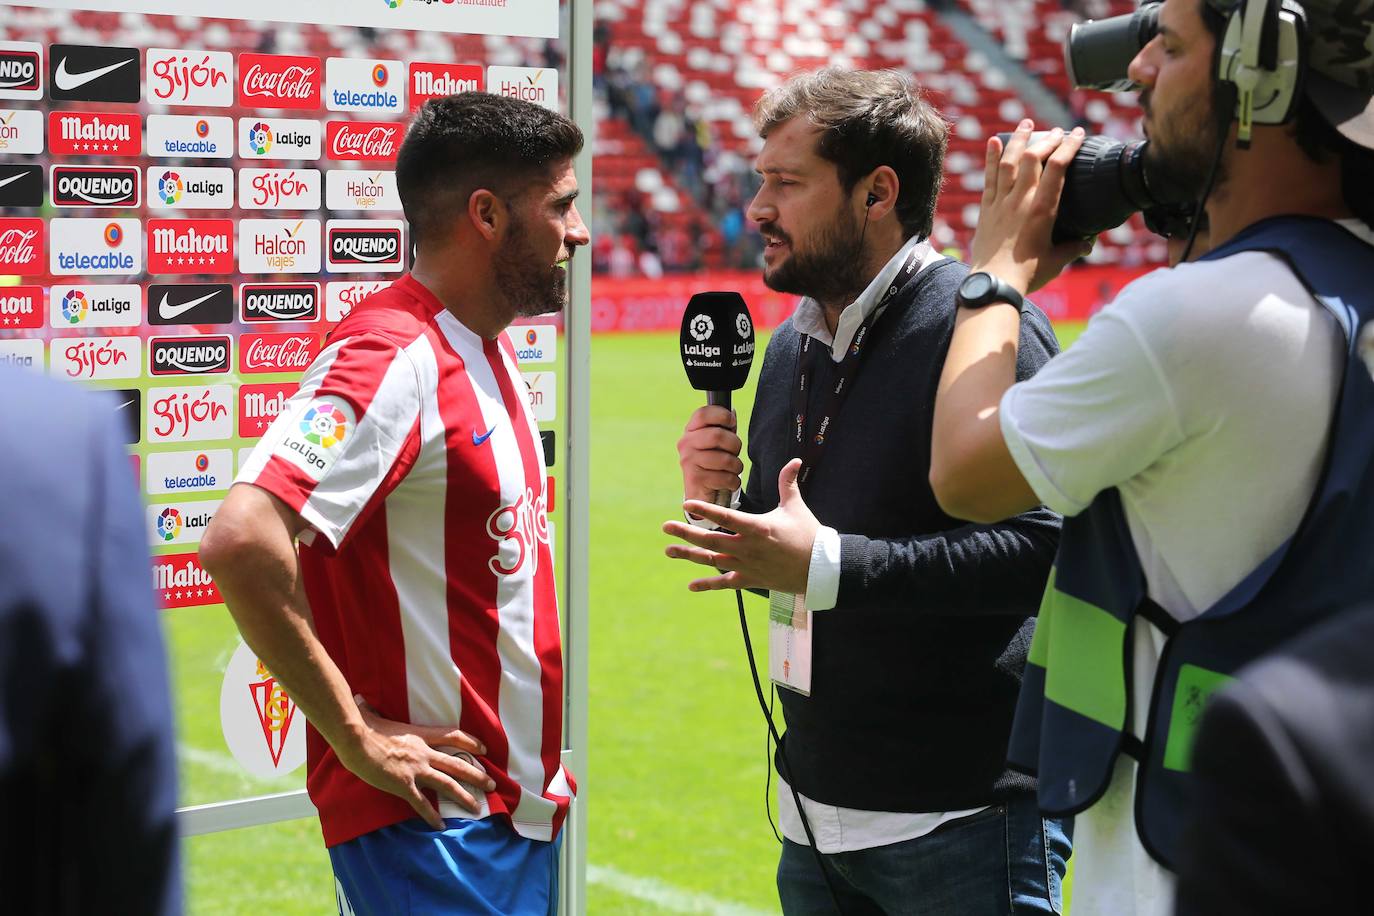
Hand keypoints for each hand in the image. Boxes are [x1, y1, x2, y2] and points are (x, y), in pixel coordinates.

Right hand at [334, 696, 494, 829]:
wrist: (356, 740)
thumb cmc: (361, 726)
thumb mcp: (370, 714)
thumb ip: (370, 708)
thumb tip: (359, 698)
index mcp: (419, 734)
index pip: (452, 736)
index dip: (470, 741)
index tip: (484, 749)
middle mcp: (423, 752)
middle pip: (457, 763)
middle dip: (477, 775)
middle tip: (492, 785)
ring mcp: (415, 769)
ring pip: (447, 784)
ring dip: (464, 797)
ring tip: (477, 808)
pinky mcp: (404, 785)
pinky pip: (422, 803)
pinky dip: (432, 816)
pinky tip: (440, 826)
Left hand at [662, 458, 818, 593]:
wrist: (820, 569)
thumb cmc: (808, 535)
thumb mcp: (796, 506)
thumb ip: (788, 483)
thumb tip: (794, 459)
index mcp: (757, 528)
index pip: (725, 517)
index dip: (705, 509)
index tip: (686, 503)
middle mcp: (748, 548)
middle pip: (711, 540)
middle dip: (686, 532)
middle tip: (665, 527)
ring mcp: (747, 566)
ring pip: (712, 561)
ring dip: (689, 556)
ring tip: (669, 550)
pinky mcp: (751, 580)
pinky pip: (726, 584)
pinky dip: (708, 585)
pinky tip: (691, 585)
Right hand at [677, 405, 743, 503]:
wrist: (701, 495)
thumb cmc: (713, 465)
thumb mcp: (717, 444)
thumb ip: (723, 428)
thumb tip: (732, 412)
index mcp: (690, 431)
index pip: (703, 414)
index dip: (722, 415)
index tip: (731, 422)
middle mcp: (685, 443)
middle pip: (717, 435)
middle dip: (734, 445)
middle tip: (735, 453)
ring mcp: (688, 461)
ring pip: (725, 459)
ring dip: (736, 466)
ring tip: (732, 470)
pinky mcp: (695, 478)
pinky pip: (725, 477)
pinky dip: (733, 482)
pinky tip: (727, 482)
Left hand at [969, 120, 1090, 293]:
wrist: (993, 283)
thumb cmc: (1028, 274)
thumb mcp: (1056, 260)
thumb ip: (1073, 247)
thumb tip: (1087, 242)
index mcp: (1043, 208)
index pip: (1058, 167)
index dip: (1068, 146)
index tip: (1076, 133)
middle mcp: (1021, 199)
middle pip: (1033, 157)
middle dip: (1046, 139)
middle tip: (1055, 130)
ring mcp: (1001, 202)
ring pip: (1009, 162)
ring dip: (1018, 140)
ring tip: (1025, 124)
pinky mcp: (986, 209)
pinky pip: (988, 178)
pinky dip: (991, 158)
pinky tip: (994, 141)